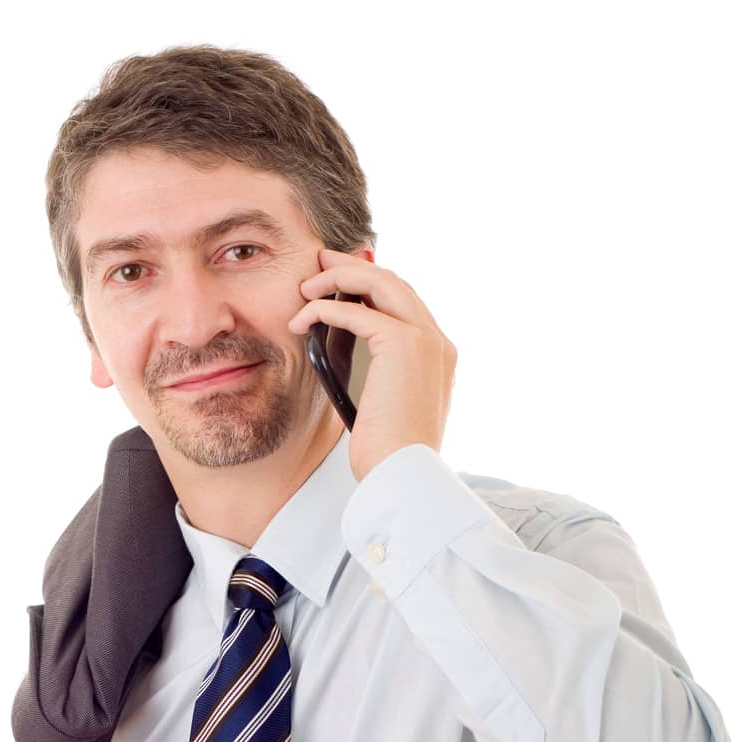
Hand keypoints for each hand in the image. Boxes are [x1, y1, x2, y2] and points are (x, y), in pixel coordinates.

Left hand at [288, 248, 456, 482]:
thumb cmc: (390, 458)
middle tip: (319, 265)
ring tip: (306, 286)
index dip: (371, 286)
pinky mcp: (403, 345)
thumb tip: (346, 362)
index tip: (339, 283)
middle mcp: (438, 341)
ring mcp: (425, 340)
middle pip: (394, 282)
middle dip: (353, 268)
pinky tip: (303, 316)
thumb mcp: (385, 411)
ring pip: (379, 283)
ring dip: (339, 278)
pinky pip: (358, 311)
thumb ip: (378, 380)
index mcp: (438, 356)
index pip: (405, 304)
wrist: (405, 476)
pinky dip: (327, 308)